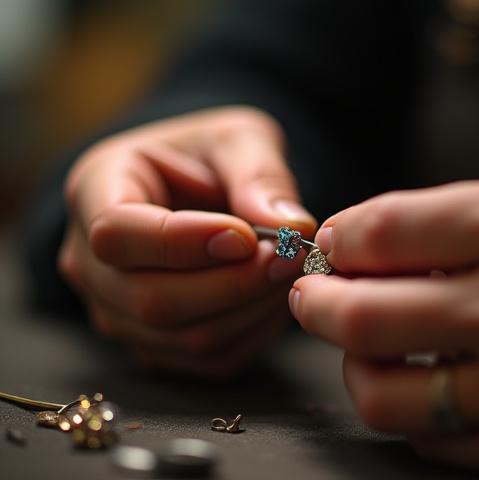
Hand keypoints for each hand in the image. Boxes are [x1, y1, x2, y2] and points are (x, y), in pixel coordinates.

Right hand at [59, 106, 315, 377]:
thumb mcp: (237, 139)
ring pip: (185, 338)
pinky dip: (254, 332)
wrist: (199, 192)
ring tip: (287, 270)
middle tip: (287, 257)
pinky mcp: (154, 344)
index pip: (117, 233)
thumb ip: (260, 175)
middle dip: (232, 284)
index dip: (183, 242)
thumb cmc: (209, 157)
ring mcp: (116, 311)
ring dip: (251, 309)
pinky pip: (209, 359)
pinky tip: (272, 295)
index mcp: (94, 191)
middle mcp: (91, 262)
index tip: (246, 235)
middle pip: (149, 300)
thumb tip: (291, 227)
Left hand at [290, 163, 478, 475]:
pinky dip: (416, 410)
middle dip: (319, 305)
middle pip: (364, 319)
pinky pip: (437, 441)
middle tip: (316, 297)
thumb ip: (447, 218)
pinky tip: (435, 381)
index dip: (339, 239)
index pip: (382, 234)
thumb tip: (358, 245)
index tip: (334, 246)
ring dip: (356, 367)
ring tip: (369, 345)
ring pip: (384, 398)